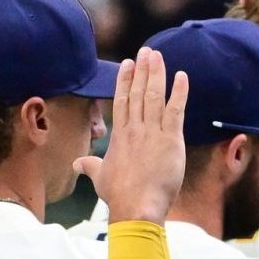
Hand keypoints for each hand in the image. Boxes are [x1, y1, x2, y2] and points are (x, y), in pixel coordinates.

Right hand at [75, 47, 189, 224]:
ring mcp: (152, 133)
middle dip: (142, 70)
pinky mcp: (170, 140)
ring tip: (158, 55)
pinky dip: (180, 92)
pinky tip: (182, 76)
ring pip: (154, 96)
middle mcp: (134, 129)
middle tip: (147, 51)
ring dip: (157, 74)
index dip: (126, 80)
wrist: (136, 206)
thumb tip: (76, 164)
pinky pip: (175, 110)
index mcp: (119, 135)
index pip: (122, 100)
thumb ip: (89, 166)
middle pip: (138, 92)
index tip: (129, 63)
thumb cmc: (118, 195)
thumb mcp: (99, 177)